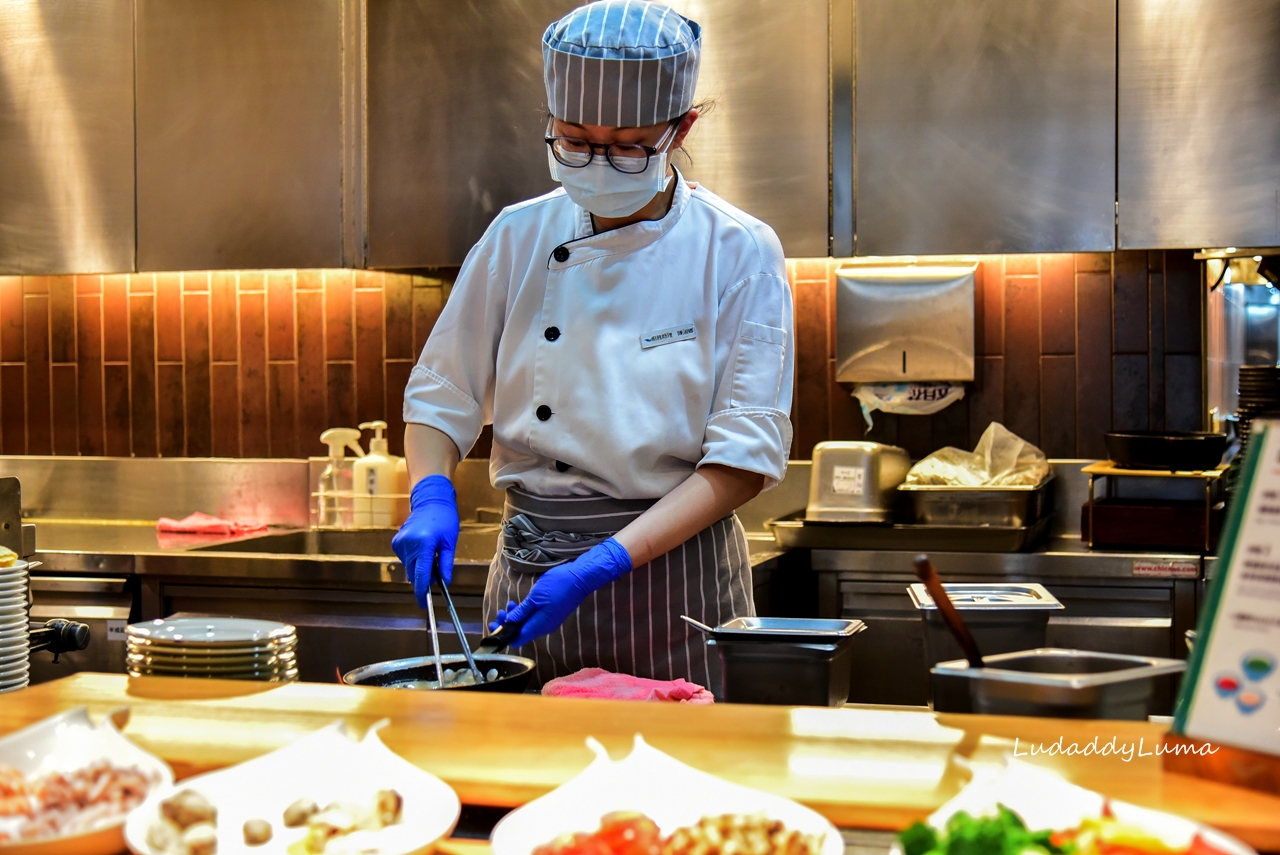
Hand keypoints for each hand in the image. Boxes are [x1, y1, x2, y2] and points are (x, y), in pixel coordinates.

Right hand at [391, 475, 459, 606]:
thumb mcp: (450, 542)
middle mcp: (408, 544)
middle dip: (425, 577)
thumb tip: (445, 583)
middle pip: (414, 573)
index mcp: (424, 544)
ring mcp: (400, 544)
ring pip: (409, 567)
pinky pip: (405, 560)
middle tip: (437, 568)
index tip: (423, 604)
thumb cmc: (444, 520)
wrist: (430, 502)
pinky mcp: (396, 543)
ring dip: (419, 567)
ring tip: (431, 552)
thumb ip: (446, 564)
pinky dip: (414, 559)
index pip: (421, 574)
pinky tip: (422, 548)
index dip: (422, 591)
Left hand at [498, 538, 632, 646]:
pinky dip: (525, 613)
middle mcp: (543, 627)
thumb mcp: (535, 597)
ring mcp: (548, 621)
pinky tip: (520, 604)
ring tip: (510, 604)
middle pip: (521, 633)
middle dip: (508, 624)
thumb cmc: (557, 586)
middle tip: (501, 612)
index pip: (518, 640)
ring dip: (516, 617)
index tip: (495, 624)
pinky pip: (534, 619)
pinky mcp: (551, 614)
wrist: (580, 579)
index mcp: (539, 626)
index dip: (504, 635)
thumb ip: (522, 612)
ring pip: (527, 625)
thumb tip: (508, 623)